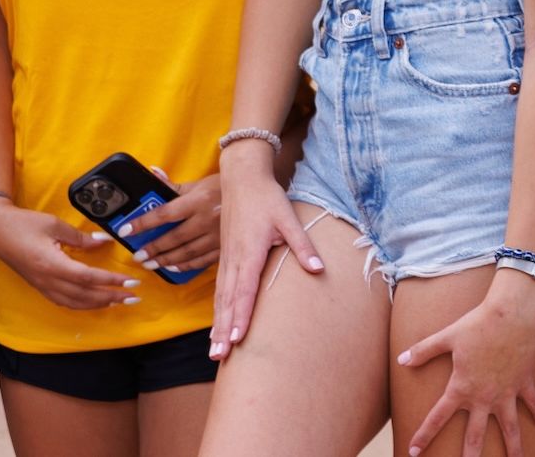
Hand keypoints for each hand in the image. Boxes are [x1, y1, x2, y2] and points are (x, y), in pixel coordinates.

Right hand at [0, 199, 140, 311]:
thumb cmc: (23, 224)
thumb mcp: (54, 225)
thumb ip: (80, 237)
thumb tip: (104, 241)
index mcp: (53, 265)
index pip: (89, 278)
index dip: (111, 281)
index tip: (131, 282)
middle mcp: (48, 281)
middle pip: (85, 296)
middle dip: (111, 298)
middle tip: (132, 298)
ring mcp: (43, 287)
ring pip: (75, 303)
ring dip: (98, 304)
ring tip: (117, 301)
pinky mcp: (40, 287)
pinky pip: (65, 302)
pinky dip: (82, 304)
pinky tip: (92, 300)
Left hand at [116, 166, 219, 274]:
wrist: (253, 187)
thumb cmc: (222, 184)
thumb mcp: (198, 183)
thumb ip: (173, 185)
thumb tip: (152, 174)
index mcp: (197, 200)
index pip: (163, 214)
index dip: (142, 223)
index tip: (125, 230)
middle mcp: (206, 219)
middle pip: (173, 238)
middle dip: (153, 249)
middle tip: (138, 256)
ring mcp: (216, 235)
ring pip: (186, 252)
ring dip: (166, 260)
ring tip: (151, 263)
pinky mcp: (225, 246)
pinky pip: (202, 260)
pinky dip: (186, 265)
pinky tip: (174, 267)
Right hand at [208, 157, 324, 358]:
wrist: (242, 177)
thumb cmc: (266, 197)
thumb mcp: (288, 217)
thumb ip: (302, 244)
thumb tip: (319, 269)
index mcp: (250, 252)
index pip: (244, 290)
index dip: (240, 316)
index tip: (237, 340)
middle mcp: (235, 259)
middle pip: (228, 301)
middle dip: (223, 330)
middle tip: (219, 357)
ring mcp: (227, 258)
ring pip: (221, 298)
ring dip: (218, 325)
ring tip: (214, 351)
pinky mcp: (225, 256)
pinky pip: (219, 289)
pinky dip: (217, 310)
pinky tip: (216, 325)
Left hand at [398, 278, 534, 456]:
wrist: (511, 315)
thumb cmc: (477, 323)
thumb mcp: (447, 336)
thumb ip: (424, 350)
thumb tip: (401, 360)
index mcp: (462, 387)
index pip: (438, 417)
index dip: (424, 435)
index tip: (413, 451)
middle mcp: (484, 397)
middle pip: (475, 435)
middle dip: (470, 456)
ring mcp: (506, 393)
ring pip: (510, 429)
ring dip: (513, 449)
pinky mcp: (523, 383)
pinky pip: (533, 403)